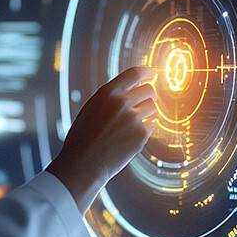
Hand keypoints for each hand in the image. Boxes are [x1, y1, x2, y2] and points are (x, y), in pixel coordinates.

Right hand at [47, 66, 156, 212]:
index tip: (153, 72)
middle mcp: (121, 102)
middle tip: (147, 102)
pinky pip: (152, 125)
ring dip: (148, 113)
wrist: (83, 164)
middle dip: (149, 96)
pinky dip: (146, 130)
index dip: (147, 72)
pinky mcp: (141, 135)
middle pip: (149, 90)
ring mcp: (133, 118)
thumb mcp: (91, 109)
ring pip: (153, 108)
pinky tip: (132, 137)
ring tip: (134, 124)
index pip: (134, 73)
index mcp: (107, 93)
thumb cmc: (83, 138)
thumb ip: (110, 98)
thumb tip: (131, 89)